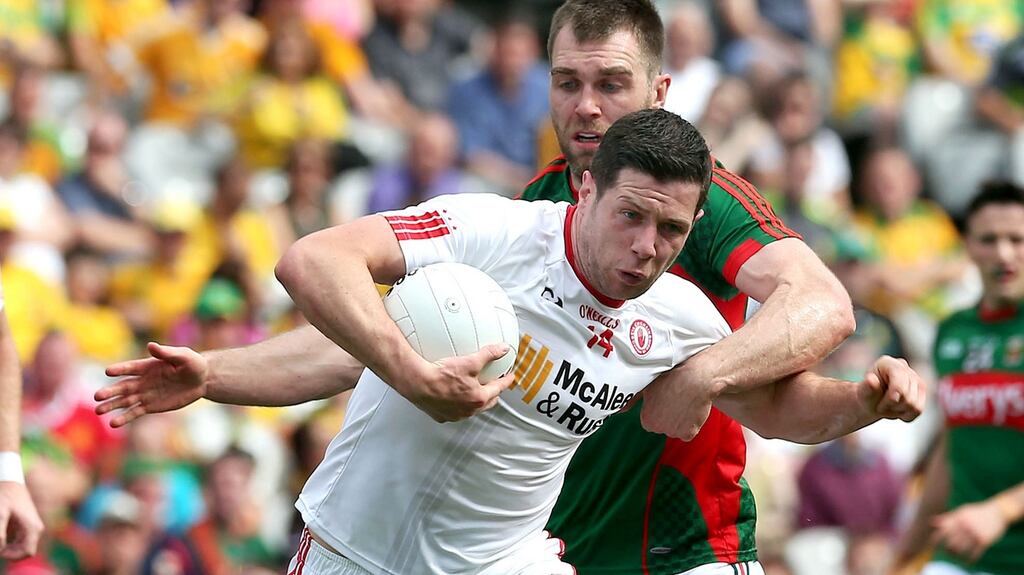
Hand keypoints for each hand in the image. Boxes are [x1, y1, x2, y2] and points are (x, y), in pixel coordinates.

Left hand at [0, 482, 43, 559]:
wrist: (11, 481)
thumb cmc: (5, 496)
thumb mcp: (0, 514)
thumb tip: (0, 549)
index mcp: (33, 528)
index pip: (27, 552)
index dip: (11, 556)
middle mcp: (35, 530)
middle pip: (23, 551)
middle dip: (8, 551)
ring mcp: (31, 528)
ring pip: (19, 547)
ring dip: (7, 546)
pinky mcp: (25, 527)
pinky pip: (17, 541)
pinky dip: (7, 541)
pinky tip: (1, 531)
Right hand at [96, 342, 209, 427]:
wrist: (201, 380)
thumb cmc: (193, 364)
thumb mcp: (183, 356)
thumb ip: (167, 352)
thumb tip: (150, 345)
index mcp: (148, 366)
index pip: (131, 368)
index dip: (120, 369)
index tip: (108, 371)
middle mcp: (143, 380)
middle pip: (123, 387)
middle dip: (110, 392)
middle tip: (97, 396)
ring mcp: (145, 394)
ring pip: (125, 401)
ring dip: (112, 406)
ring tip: (98, 411)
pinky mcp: (150, 406)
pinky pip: (135, 412)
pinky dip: (125, 417)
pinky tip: (113, 423)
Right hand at [397, 344, 514, 422]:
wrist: (418, 383)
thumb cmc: (441, 375)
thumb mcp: (470, 361)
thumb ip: (488, 354)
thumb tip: (502, 349)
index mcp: (478, 398)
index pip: (498, 389)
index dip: (506, 381)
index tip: (510, 377)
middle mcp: (468, 410)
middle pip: (487, 402)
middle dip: (493, 394)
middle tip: (495, 386)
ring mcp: (455, 415)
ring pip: (471, 408)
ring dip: (475, 400)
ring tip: (474, 391)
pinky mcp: (441, 416)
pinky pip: (454, 411)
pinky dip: (457, 404)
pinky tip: (453, 396)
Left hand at [638, 363, 715, 439]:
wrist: (694, 378)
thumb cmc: (670, 377)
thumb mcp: (647, 386)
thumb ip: (633, 400)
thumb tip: (619, 409)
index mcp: (647, 420)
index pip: (650, 419)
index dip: (658, 409)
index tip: (664, 399)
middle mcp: (658, 429)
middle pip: (663, 425)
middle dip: (668, 415)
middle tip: (674, 399)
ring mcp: (674, 432)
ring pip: (676, 428)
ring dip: (679, 420)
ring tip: (684, 401)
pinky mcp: (689, 433)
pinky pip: (688, 431)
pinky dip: (691, 423)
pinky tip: (691, 408)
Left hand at [858, 356, 926, 421]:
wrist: (871, 400)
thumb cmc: (867, 395)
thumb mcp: (863, 393)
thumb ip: (867, 387)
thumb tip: (871, 379)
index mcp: (888, 363)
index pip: (899, 384)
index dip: (891, 400)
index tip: (879, 406)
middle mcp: (904, 367)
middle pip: (907, 397)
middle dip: (892, 407)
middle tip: (881, 406)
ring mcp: (915, 378)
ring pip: (914, 405)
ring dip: (898, 411)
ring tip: (888, 406)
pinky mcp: (921, 390)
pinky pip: (918, 410)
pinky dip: (906, 415)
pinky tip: (897, 409)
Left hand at [932, 500, 1008, 561]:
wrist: (998, 511)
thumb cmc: (976, 512)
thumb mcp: (961, 512)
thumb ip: (947, 518)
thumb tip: (932, 523)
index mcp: (957, 518)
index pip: (942, 532)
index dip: (935, 541)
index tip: (933, 547)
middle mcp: (964, 526)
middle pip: (950, 544)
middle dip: (947, 550)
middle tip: (948, 553)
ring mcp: (974, 533)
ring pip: (961, 550)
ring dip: (957, 556)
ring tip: (957, 556)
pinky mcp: (985, 540)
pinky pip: (975, 554)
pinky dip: (970, 559)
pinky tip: (969, 561)